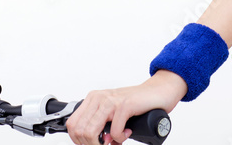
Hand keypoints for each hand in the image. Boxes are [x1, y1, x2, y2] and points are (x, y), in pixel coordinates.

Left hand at [65, 70, 186, 144]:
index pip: (72, 125)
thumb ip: (100, 124)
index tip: (93, 144)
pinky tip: (127, 132)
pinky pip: (114, 132)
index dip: (79, 141)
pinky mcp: (124, 105)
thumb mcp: (112, 113)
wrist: (159, 91)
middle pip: (80, 131)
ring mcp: (111, 100)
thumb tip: (93, 142)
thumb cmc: (137, 103)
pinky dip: (120, 138)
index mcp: (93, 99)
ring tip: (116, 141)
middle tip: (107, 144)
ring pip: (91, 132)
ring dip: (103, 144)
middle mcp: (99, 98)